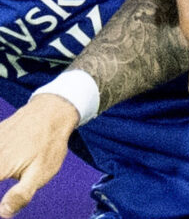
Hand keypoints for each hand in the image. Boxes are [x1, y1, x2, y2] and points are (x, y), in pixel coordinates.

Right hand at [0, 94, 78, 217]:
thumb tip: (3, 213)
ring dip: (1, 170)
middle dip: (0, 172)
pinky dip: (0, 161)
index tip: (1, 206)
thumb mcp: (42, 173)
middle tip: (7, 174)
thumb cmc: (49, 144)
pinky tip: (7, 164)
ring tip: (8, 170)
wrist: (53, 110)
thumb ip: (21, 194)